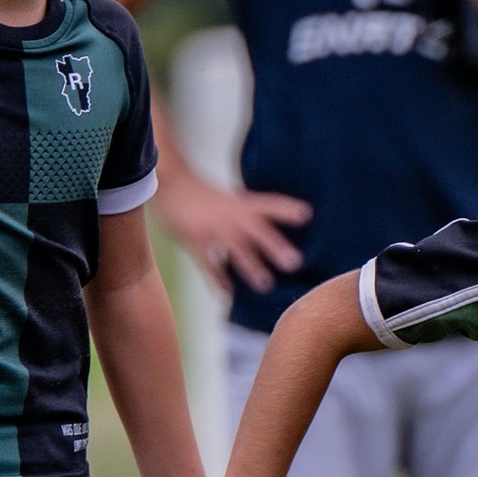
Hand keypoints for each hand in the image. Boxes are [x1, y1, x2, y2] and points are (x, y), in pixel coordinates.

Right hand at [156, 163, 310, 293]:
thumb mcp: (231, 200)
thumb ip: (250, 216)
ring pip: (234, 248)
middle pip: (256, 229)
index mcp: (241, 203)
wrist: (171, 184)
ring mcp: (212, 227)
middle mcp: (229, 214)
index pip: (268, 203)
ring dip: (251, 266)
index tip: (307, 214)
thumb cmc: (205, 196)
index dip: (286, 209)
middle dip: (274, 245)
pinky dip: (218, 278)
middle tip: (294, 262)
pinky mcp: (193, 239)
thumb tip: (273, 238)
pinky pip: (207, 262)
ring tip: (265, 284)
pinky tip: (227, 292)